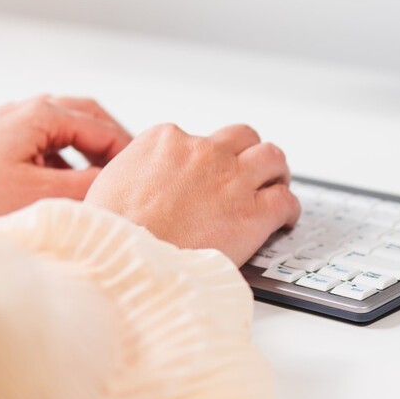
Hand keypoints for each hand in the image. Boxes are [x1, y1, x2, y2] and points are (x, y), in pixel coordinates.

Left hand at [0, 96, 131, 226]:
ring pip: (67, 128)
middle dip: (114, 143)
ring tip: (105, 181)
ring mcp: (12, 122)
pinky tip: (68, 188)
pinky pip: (46, 142)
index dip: (130, 155)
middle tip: (134, 171)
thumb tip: (123, 187)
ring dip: (90, 152)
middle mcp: (30, 109)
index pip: (106, 130)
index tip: (147, 178)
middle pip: (90, 117)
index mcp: (44, 114)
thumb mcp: (39, 194)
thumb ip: (88, 187)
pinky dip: (66, 160)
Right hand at [84, 123, 300, 264]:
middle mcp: (203, 152)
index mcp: (165, 140)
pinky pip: (285, 200)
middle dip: (248, 153)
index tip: (209, 174)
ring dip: (276, 172)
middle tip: (251, 172)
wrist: (123, 261)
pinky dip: (289, 209)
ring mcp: (232, 179)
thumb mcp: (109, 183)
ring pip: (272, 157)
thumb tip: (144, 182)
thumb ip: (137, 172)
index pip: (198, 137)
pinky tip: (285, 219)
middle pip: (242, 137)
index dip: (208, 158)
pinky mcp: (253, 213)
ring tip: (276, 186)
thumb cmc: (111, 232)